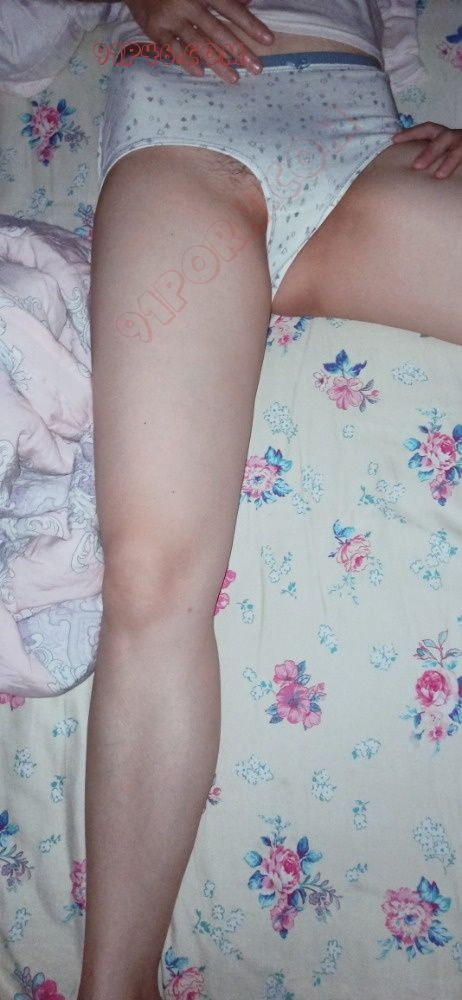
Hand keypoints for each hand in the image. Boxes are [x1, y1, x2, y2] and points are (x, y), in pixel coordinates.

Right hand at [123, 0, 273, 82]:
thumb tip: (248, 2)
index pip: (231, 8)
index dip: (250, 24)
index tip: (268, 40)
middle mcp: (188, 3)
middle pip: (218, 30)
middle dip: (239, 50)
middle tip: (256, 69)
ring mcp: (171, 17)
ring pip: (198, 43)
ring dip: (218, 63)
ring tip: (234, 79)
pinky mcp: (155, 29)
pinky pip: (173, 49)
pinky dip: (186, 61)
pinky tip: (200, 74)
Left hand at [392, 121, 461, 178]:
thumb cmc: (450, 154)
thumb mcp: (440, 150)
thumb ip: (426, 154)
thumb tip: (407, 169)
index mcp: (442, 134)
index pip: (426, 130)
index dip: (411, 133)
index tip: (394, 140)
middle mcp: (454, 137)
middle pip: (442, 139)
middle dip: (429, 152)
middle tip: (416, 166)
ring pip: (458, 151)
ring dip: (448, 162)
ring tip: (439, 175)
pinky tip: (456, 180)